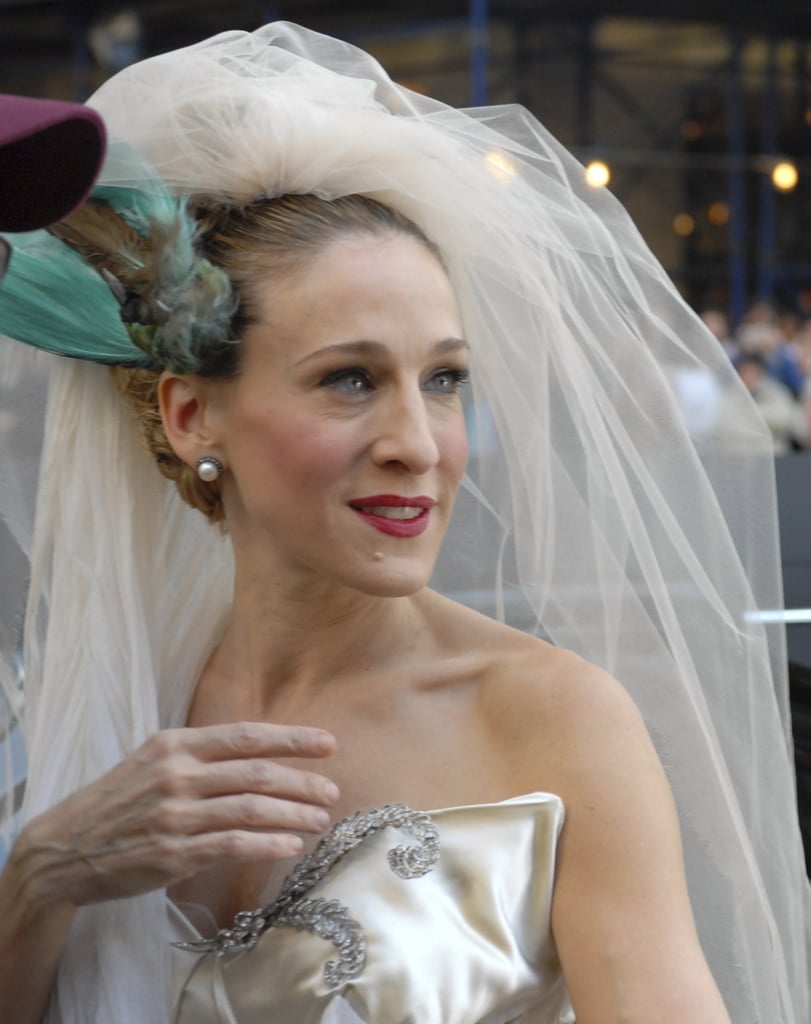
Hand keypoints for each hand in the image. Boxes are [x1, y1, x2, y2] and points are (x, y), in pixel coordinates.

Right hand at [10, 722, 338, 909]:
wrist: (65, 847)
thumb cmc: (119, 802)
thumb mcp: (153, 761)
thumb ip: (200, 755)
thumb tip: (260, 755)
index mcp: (176, 745)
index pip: (246, 736)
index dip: (292, 739)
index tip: (328, 744)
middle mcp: (177, 775)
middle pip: (257, 774)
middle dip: (303, 782)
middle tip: (332, 792)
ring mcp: (174, 815)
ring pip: (251, 809)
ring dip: (294, 815)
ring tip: (320, 820)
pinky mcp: (172, 854)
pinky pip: (232, 845)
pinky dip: (268, 844)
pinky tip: (291, 846)